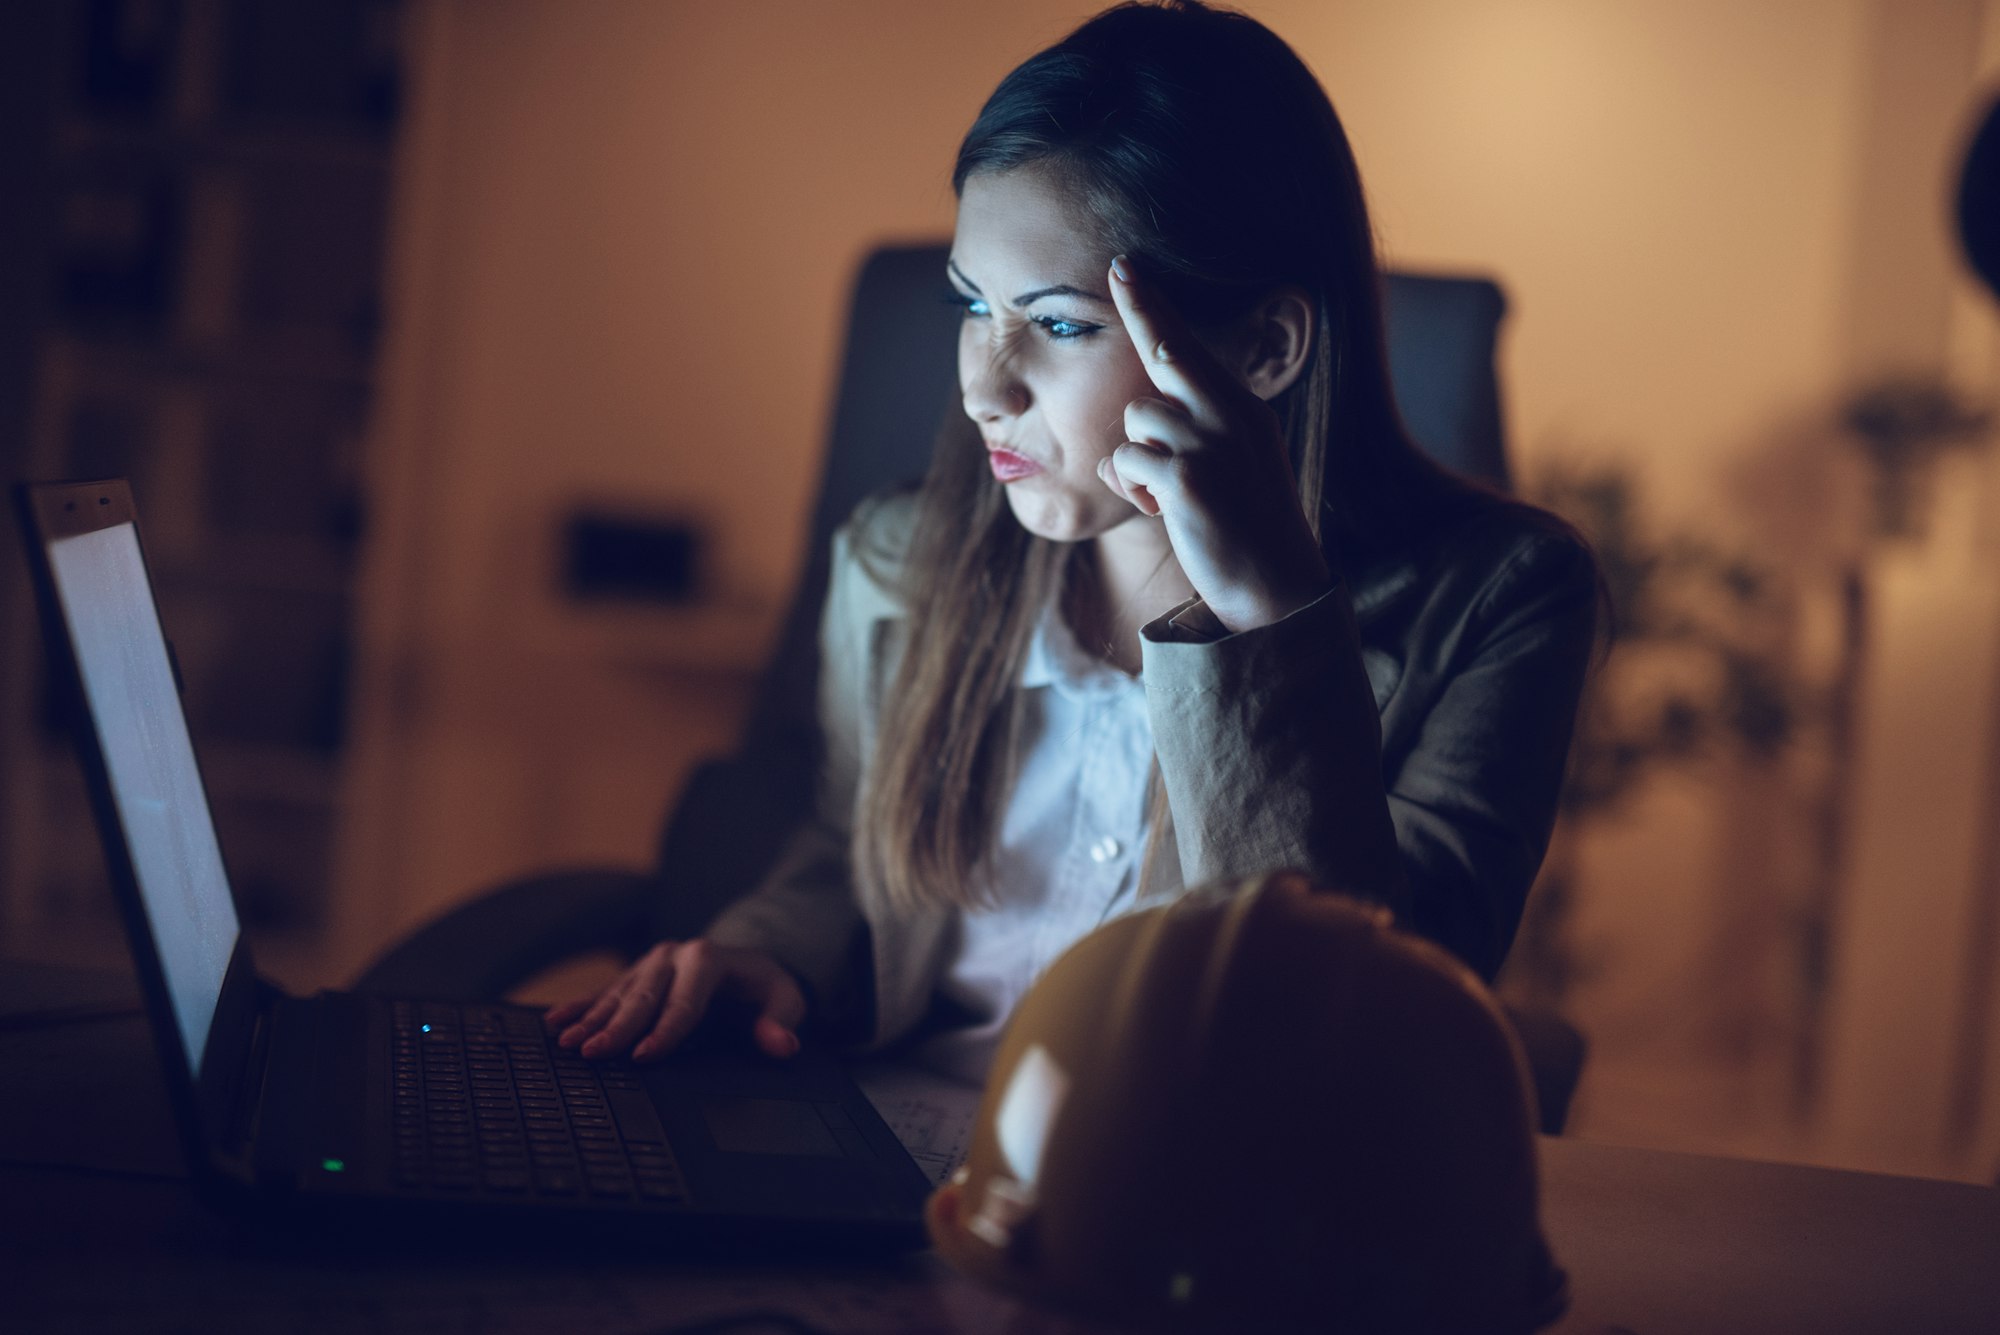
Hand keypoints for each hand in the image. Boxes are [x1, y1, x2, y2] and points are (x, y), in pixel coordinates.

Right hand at [544, 939, 806, 1061]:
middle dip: (618, 1027)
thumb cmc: (764, 986)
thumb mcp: (785, 998)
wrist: (747, 960)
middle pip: (644, 997)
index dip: (666, 1030)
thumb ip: (783, 1020)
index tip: (646, 1055)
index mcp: (708, 958)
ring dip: (591, 1019)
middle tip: (595, 1053)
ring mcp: (650, 963)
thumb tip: (782, 1045)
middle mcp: (673, 956)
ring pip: (618, 994)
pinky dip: (580, 1006)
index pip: (685, 1001)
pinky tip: (556, 1021)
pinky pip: (604, 991)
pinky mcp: (636, 974)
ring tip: (568, 1042)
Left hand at [1098, 255, 1331, 631]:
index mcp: (1243, 408)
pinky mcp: (1184, 479)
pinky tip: (1164, 510)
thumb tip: (1134, 432)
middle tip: (1119, 278)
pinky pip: (1124, 463)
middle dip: (1140, 326)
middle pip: (1163, 356)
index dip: (1153, 304)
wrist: (1274, 586)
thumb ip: (1197, 433)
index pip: (1190, 345)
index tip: (1124, 267)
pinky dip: (1132, 488)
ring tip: (1168, 493)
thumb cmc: (1248, 528)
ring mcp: (1208, 444)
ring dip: (1136, 459)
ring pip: (1133, 421)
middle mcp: (1229, 415)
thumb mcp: (1237, 462)